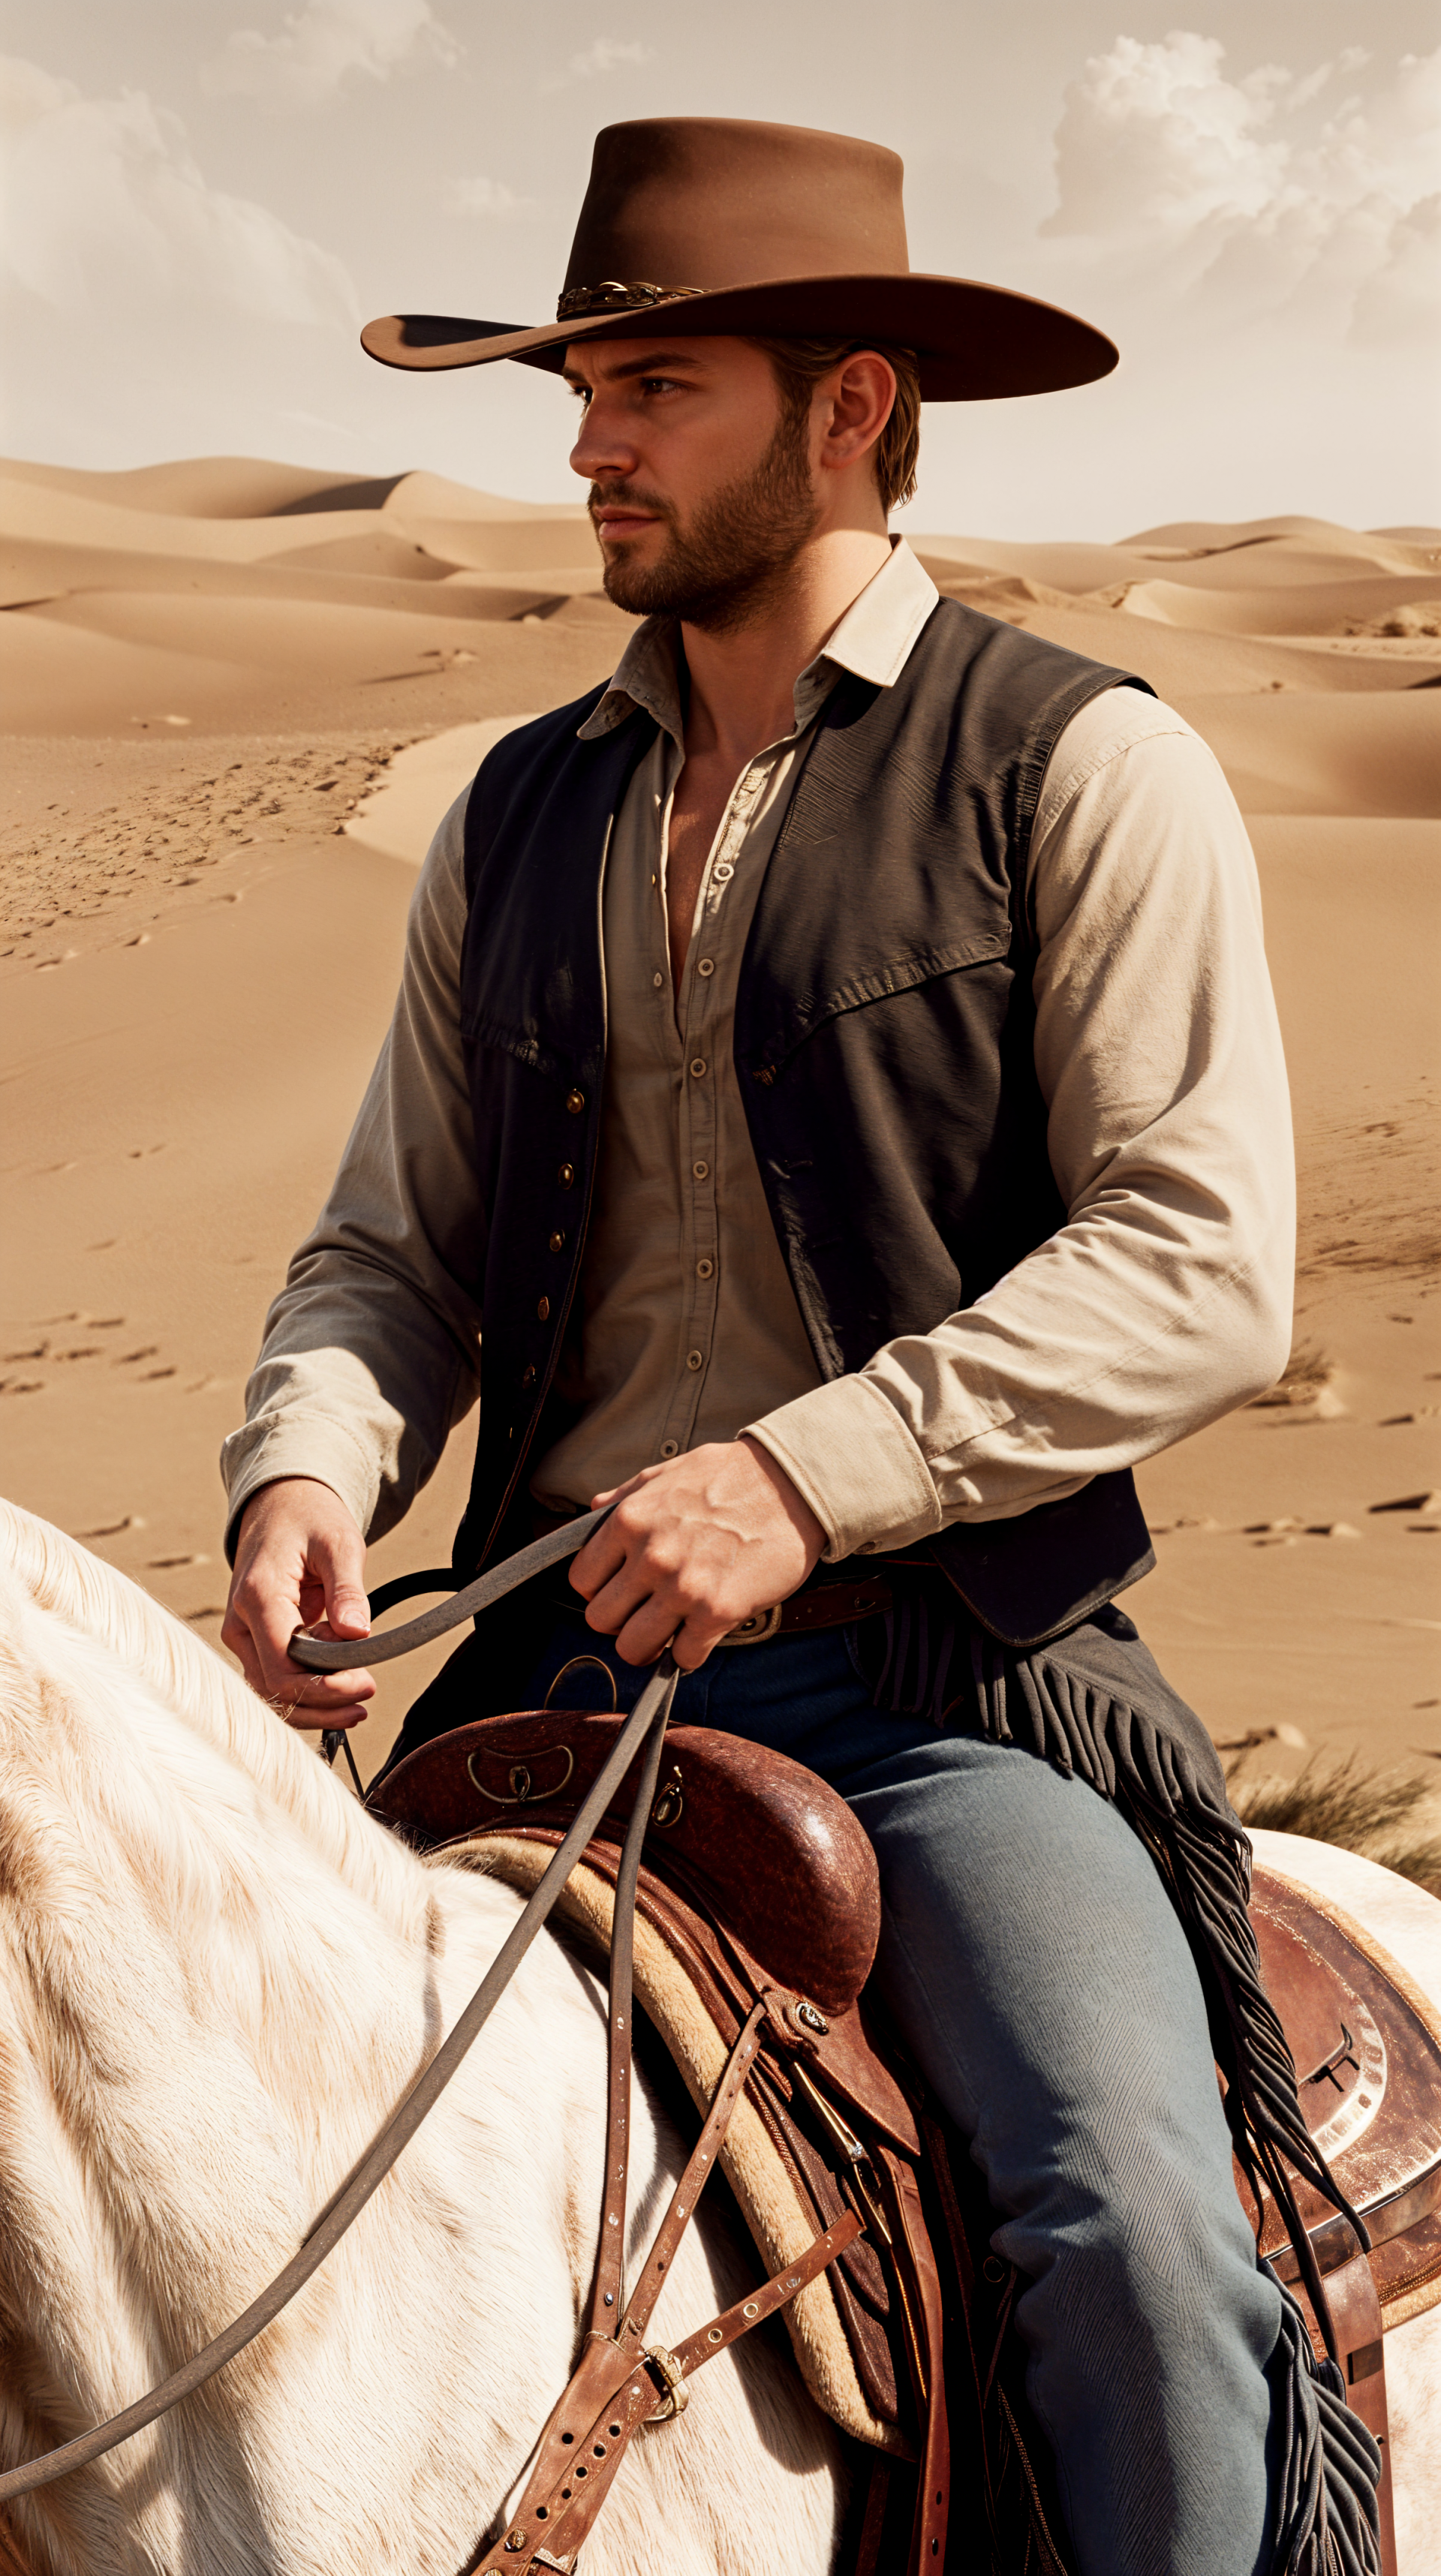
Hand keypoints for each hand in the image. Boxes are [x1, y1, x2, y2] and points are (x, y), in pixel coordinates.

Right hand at [222, 1477, 374, 1727]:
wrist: (281, 1504)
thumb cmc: (310, 1519)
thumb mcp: (340, 1544)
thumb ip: (347, 1590)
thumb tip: (357, 1633)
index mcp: (258, 1596)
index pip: (283, 1668)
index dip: (325, 1688)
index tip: (367, 1683)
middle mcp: (239, 1622)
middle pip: (274, 1689)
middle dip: (323, 1702)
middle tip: (367, 1693)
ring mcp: (241, 1634)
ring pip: (270, 1692)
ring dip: (315, 1704)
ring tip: (358, 1699)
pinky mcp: (252, 1640)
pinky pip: (274, 1679)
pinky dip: (306, 1691)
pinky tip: (340, 1684)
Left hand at [570, 1437, 824, 1670]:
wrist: (794, 1485)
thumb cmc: (732, 1475)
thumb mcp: (667, 1472)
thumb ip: (625, 1496)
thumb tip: (593, 1508)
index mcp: (630, 1521)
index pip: (582, 1580)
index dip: (599, 1589)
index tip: (621, 1589)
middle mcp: (649, 1557)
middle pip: (601, 1620)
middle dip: (621, 1620)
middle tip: (646, 1612)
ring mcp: (682, 1588)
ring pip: (633, 1648)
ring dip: (651, 1645)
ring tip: (670, 1630)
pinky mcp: (718, 1612)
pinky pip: (684, 1658)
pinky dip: (690, 1653)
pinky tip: (703, 1632)